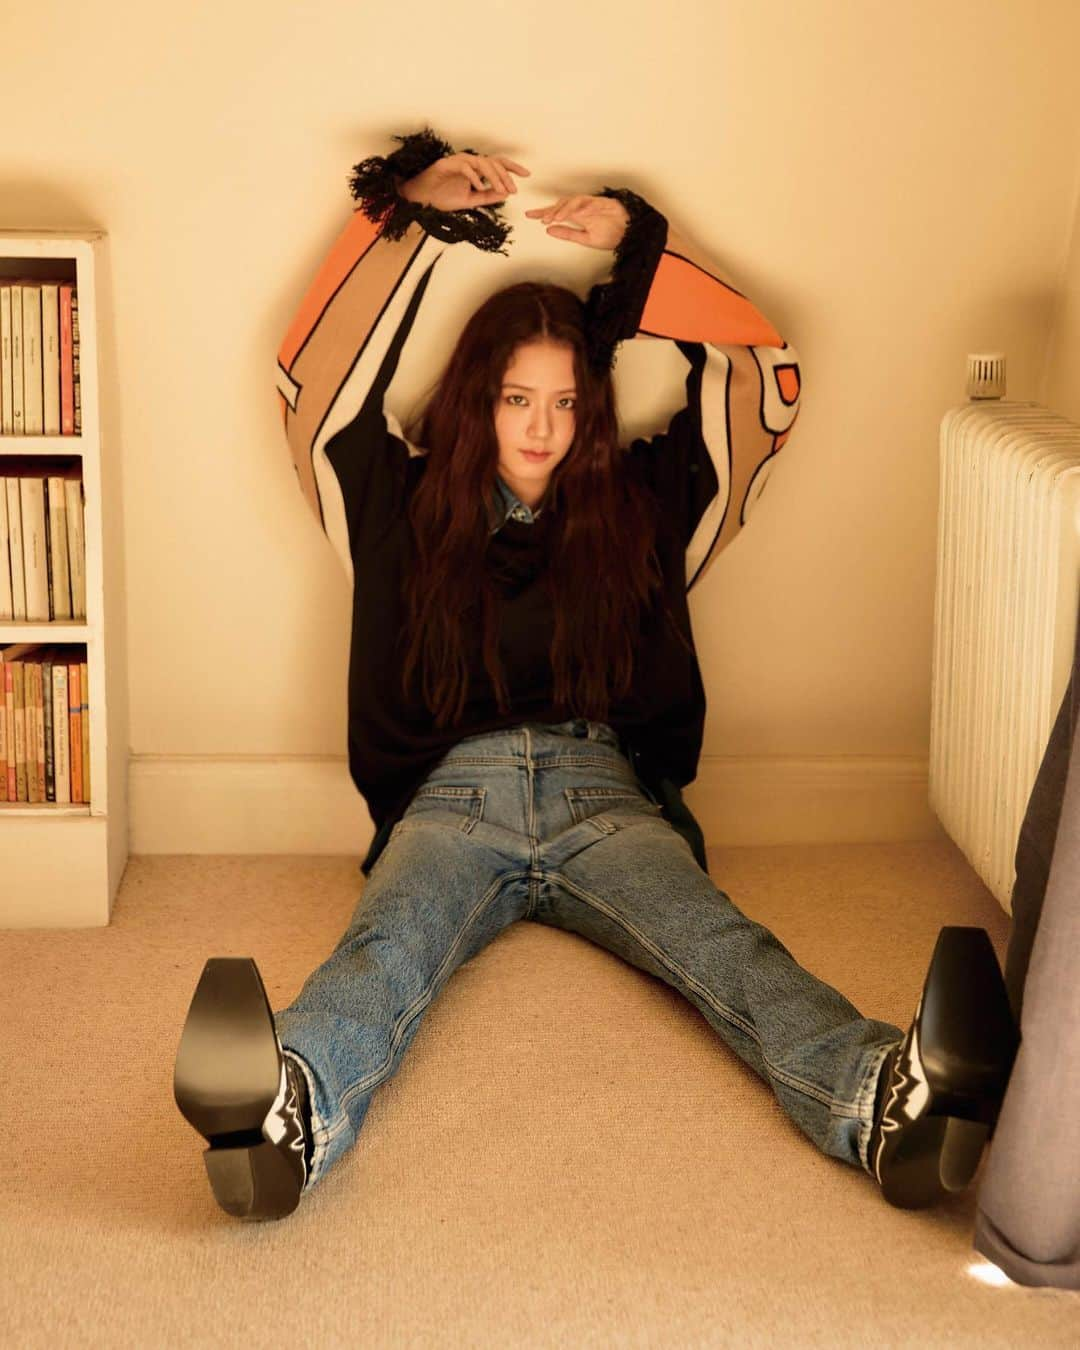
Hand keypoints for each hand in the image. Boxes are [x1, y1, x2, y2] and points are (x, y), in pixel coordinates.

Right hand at [398, 152, 529, 212]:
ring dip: (493, 176)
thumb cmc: (443, 198)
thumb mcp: (470, 201)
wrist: (421, 200)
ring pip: (481, 162)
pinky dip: (474, 177)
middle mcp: (469, 162)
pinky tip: (479, 187)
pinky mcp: (446, 164)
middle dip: (505, 176)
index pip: (497, 164)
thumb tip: (506, 194)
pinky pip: (465, 167)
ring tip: (500, 190)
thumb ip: (487, 197)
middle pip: (493, 162)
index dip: (513, 167)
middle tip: (512, 190)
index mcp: (476, 169)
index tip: (527, 175)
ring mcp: (458, 162)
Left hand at [525, 195, 629, 249]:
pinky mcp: (597, 202)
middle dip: (547, 210)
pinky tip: (561, 217)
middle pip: (560, 205)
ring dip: (557, 210)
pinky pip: (580, 203)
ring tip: (548, 220)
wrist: (629, 234)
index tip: (529, 216)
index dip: (543, 213)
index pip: (557, 214)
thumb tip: (549, 231)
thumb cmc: (611, 235)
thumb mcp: (586, 239)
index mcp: (578, 218)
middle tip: (536, 217)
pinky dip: (569, 209)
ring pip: (568, 202)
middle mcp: (581, 209)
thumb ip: (568, 234)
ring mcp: (589, 204)